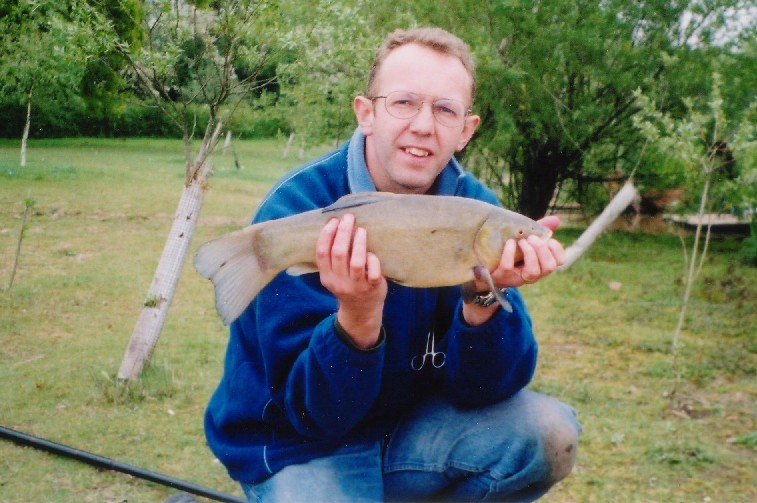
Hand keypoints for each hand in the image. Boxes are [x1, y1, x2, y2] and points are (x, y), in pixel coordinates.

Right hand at [316, 214, 386, 348]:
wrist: (361, 312)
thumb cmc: (348, 286)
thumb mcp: (333, 276)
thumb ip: (332, 258)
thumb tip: (336, 226)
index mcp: (327, 277)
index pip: (322, 253)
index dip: (327, 235)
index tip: (333, 221)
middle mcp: (340, 282)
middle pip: (339, 253)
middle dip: (343, 232)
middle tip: (349, 218)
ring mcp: (357, 286)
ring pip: (357, 262)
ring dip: (359, 243)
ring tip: (361, 230)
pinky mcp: (373, 288)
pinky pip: (373, 272)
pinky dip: (373, 260)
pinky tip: (372, 252)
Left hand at [469, 215, 565, 292]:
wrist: (485, 267)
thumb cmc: (510, 253)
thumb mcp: (525, 241)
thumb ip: (540, 230)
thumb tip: (556, 219)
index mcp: (540, 265)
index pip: (559, 262)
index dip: (557, 250)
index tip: (549, 239)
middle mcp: (532, 275)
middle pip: (549, 267)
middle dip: (542, 249)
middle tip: (531, 238)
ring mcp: (517, 278)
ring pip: (533, 272)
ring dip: (530, 253)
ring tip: (521, 241)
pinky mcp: (502, 277)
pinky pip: (508, 267)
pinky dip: (510, 253)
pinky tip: (509, 243)